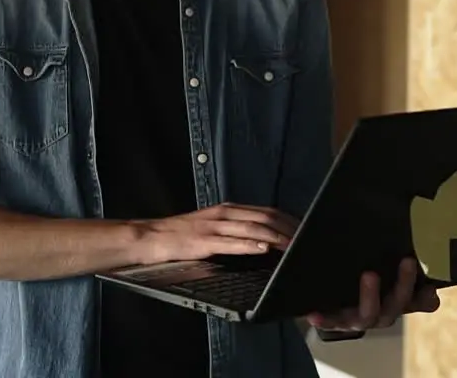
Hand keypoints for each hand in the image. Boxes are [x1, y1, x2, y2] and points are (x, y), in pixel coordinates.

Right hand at [134, 203, 298, 264]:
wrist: (151, 236)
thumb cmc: (181, 235)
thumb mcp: (211, 226)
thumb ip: (234, 228)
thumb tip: (262, 238)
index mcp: (227, 210)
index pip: (265, 211)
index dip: (287, 219)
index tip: (304, 228)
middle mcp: (223, 214)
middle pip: (263, 217)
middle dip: (287, 228)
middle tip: (305, 238)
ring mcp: (213, 227)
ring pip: (251, 228)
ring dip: (275, 237)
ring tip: (292, 244)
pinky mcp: (203, 241)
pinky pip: (231, 242)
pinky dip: (250, 245)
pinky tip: (263, 248)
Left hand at [305, 257, 440, 331]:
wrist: (326, 283)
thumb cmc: (358, 267)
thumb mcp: (378, 256)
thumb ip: (392, 248)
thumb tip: (411, 221)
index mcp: (396, 298)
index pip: (421, 302)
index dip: (427, 297)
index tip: (432, 285)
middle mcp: (381, 311)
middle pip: (397, 306)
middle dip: (404, 285)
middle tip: (407, 261)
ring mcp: (358, 318)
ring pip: (370, 316)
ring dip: (371, 297)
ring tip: (369, 275)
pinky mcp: (335, 321)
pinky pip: (331, 322)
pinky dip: (325, 319)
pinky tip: (315, 314)